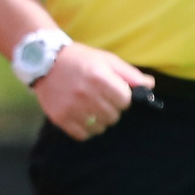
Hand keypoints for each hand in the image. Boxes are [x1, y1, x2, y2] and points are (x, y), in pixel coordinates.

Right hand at [33, 42, 153, 140]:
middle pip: (113, 116)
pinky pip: (83, 135)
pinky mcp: (60, 118)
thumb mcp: (106, 60)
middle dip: (111, 109)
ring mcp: (72, 108)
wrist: (44, 61)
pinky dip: (86, 129)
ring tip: (91, 108)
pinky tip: (82, 116)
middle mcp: (85, 94)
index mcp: (99, 77)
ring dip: (99, 120)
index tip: (114, 92)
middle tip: (100, 99)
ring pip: (100, 128)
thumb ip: (129, 74)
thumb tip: (150, 86)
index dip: (122, 97)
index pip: (125, 101)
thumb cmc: (80, 59)